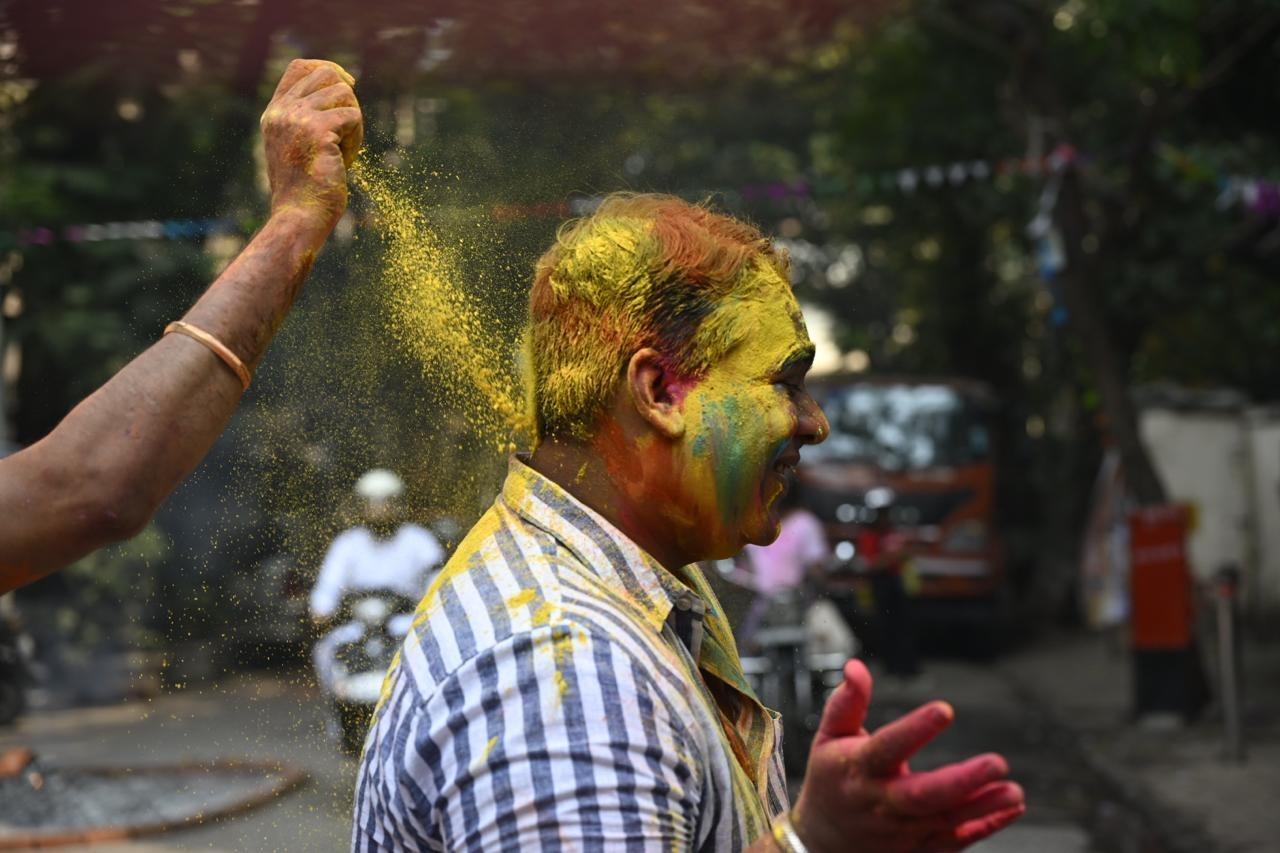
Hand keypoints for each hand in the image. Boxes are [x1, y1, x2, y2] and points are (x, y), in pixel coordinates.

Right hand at [259, 58, 363, 232]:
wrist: (299, 216)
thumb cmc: (305, 191)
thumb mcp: (298, 148)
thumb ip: (308, 120)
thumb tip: (343, 88)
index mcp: (274, 114)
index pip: (299, 68)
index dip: (328, 70)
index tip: (348, 86)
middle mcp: (282, 112)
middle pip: (326, 74)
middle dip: (347, 98)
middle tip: (349, 128)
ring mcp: (297, 119)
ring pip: (343, 92)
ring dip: (353, 120)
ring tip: (345, 149)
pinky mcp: (318, 131)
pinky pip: (353, 116)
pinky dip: (357, 138)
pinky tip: (346, 160)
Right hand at [790, 661, 1024, 851]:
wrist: (824, 842)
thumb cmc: (831, 779)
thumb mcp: (829, 736)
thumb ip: (847, 702)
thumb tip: (856, 666)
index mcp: (858, 768)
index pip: (888, 747)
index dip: (915, 729)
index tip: (944, 709)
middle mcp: (881, 802)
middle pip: (923, 795)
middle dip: (961, 782)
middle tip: (997, 763)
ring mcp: (902, 830)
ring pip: (945, 820)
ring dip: (982, 807)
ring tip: (1013, 790)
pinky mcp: (918, 847)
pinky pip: (955, 840)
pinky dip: (986, 826)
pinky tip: (1010, 807)